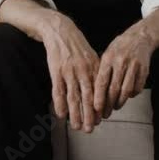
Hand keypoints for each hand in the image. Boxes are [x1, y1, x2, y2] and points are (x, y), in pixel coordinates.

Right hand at [40, 14, 101, 132]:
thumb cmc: (77, 46)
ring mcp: (69, 72)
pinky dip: (59, 103)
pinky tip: (61, 114)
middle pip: (87, 97)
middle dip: (89, 115)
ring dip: (75, 114)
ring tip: (76, 126)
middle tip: (90, 128)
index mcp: (94, 68)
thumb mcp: (91, 56)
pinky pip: (58, 90)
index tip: (102, 119)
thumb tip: (102, 90)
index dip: (100, 106)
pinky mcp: (56, 71)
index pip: (99, 91)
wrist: (60, 31)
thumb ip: (96, 73)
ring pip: (73, 97)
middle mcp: (83, 71)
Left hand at [93, 25, 154, 118]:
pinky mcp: (144, 70)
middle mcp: (121, 62)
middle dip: (109, 104)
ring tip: (116, 107)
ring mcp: (134, 66)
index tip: (96, 108)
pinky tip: (127, 96)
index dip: (98, 96)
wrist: (140, 37)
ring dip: (120, 102)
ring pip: (126, 91)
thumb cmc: (120, 47)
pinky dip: (132, 95)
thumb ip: (101, 71)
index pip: (102, 81)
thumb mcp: (107, 54)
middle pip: (114, 89)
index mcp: (109, 58)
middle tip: (105, 114)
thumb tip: (93, 92)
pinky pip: (138, 88)